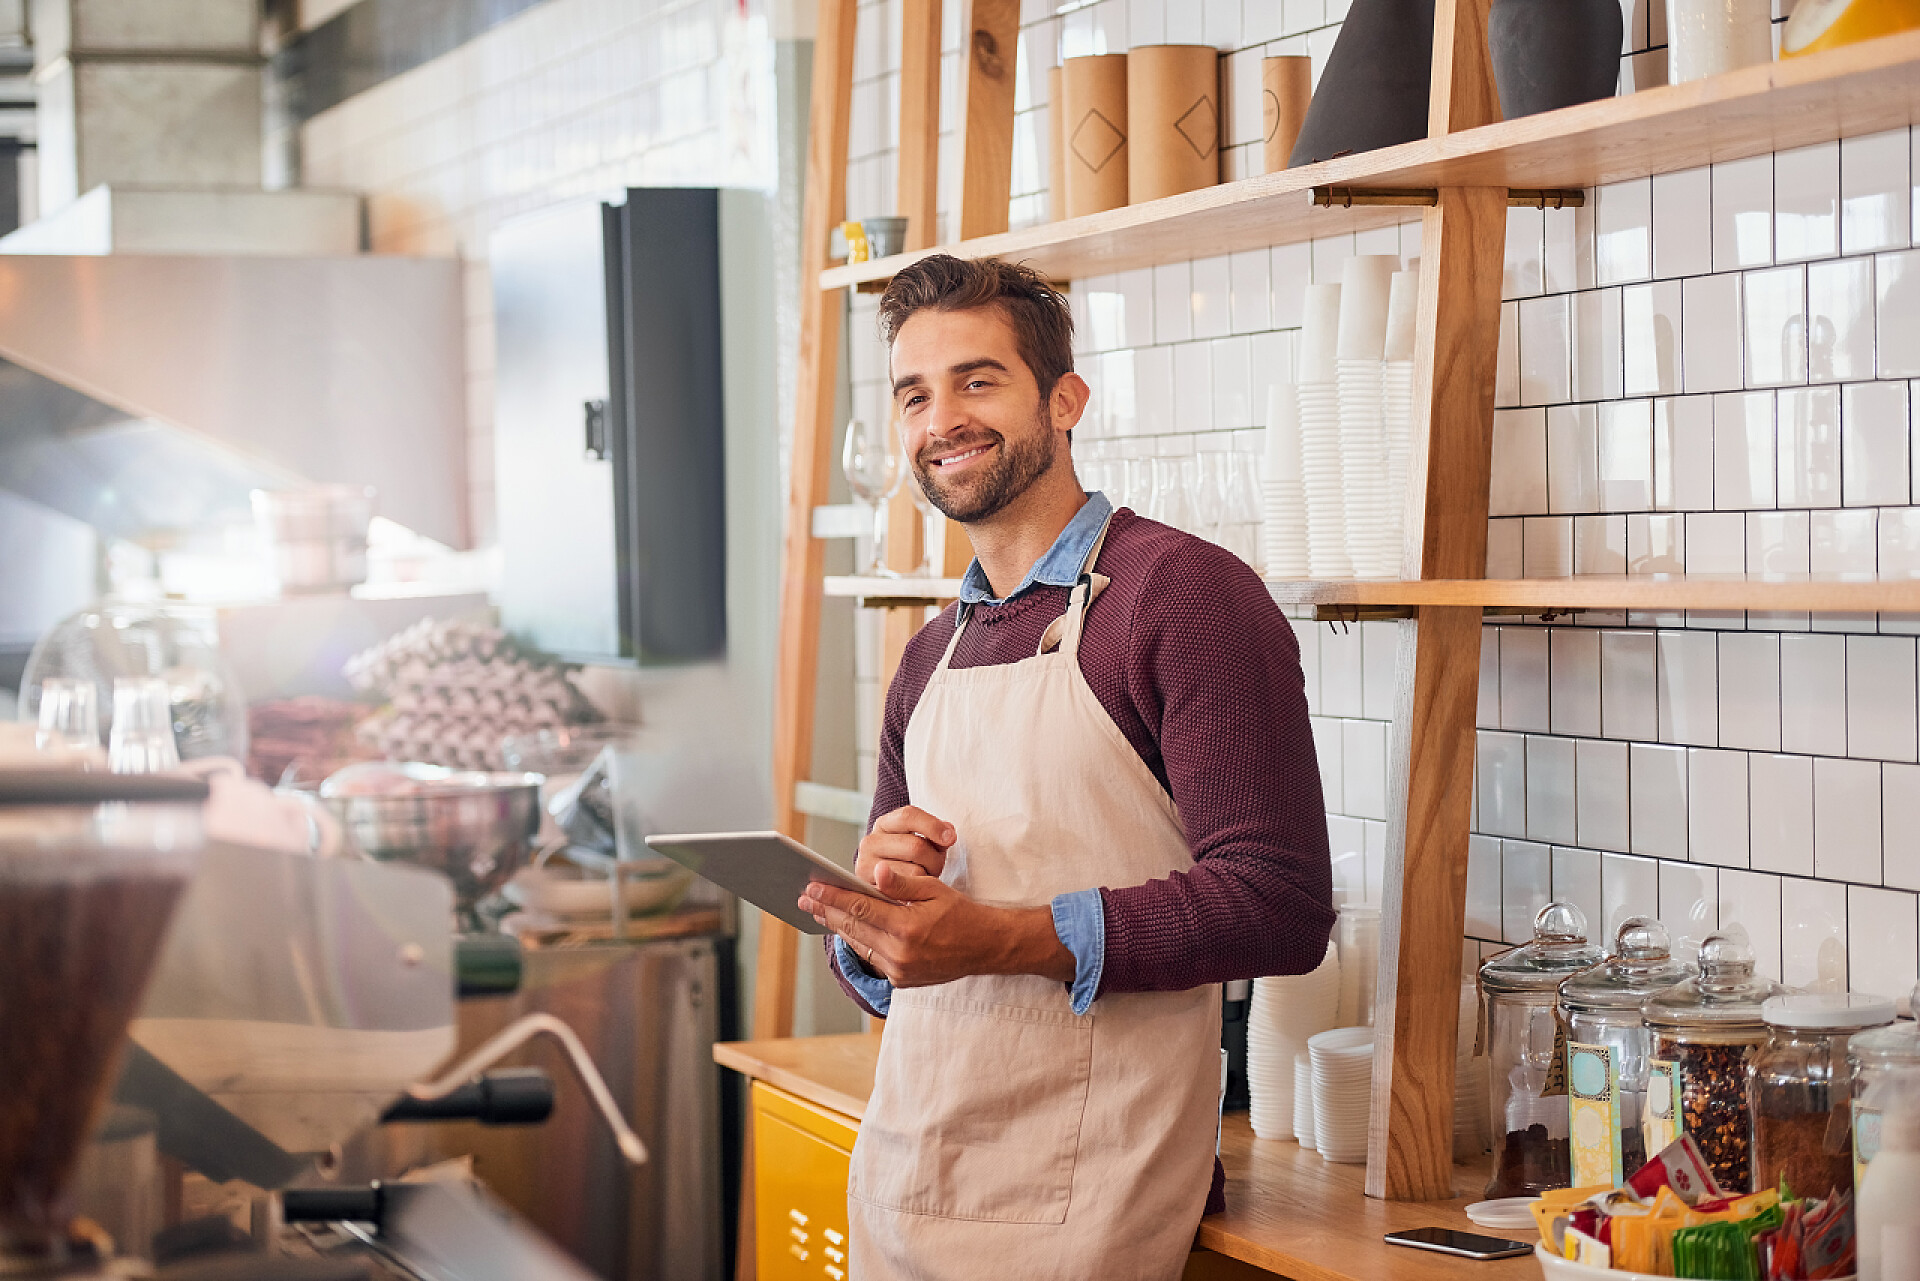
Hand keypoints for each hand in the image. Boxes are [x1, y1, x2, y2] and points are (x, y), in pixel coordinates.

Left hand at [800, 862, 1073, 988]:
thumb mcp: (935, 891)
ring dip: (837, 926)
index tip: (811, 887)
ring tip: (818, 911)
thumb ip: (904, 884)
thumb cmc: (961, 913)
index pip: (860, 909)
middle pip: (852, 928)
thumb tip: (877, 873)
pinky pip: (872, 957)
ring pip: (859, 944)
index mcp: (908, 929)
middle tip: (803, 898)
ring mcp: (900, 971)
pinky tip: (846, 929)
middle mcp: (900, 954)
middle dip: (826, 911)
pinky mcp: (902, 981)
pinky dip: (858, 941)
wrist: (987, 948)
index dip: (833, 896)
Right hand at [855, 805, 953, 887]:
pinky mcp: (871, 889)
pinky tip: (915, 889)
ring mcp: (867, 866)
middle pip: (915, 846)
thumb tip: (948, 835)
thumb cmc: (911, 860)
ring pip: (914, 872)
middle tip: (936, 866)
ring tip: (923, 878)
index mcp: (884, 824)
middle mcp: (870, 842)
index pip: (908, 816)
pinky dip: (917, 891)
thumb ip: (938, 835)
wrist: (888, 884)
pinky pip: (907, 891)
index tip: (951, 838)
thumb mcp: (924, 841)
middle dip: (934, 858)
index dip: (933, 826)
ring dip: (927, 877)